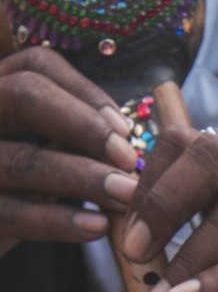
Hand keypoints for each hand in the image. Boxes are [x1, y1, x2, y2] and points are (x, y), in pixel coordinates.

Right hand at [0, 48, 137, 257]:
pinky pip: (15, 214)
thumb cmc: (19, 184)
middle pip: (25, 97)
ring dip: (85, 179)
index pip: (37, 65)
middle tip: (129, 160)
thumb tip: (124, 137)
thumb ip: (68, 134)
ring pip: (25, 160)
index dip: (85, 93)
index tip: (124, 130)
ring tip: (127, 197)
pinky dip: (60, 221)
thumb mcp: (39, 146)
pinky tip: (98, 226)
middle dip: (85, 127)